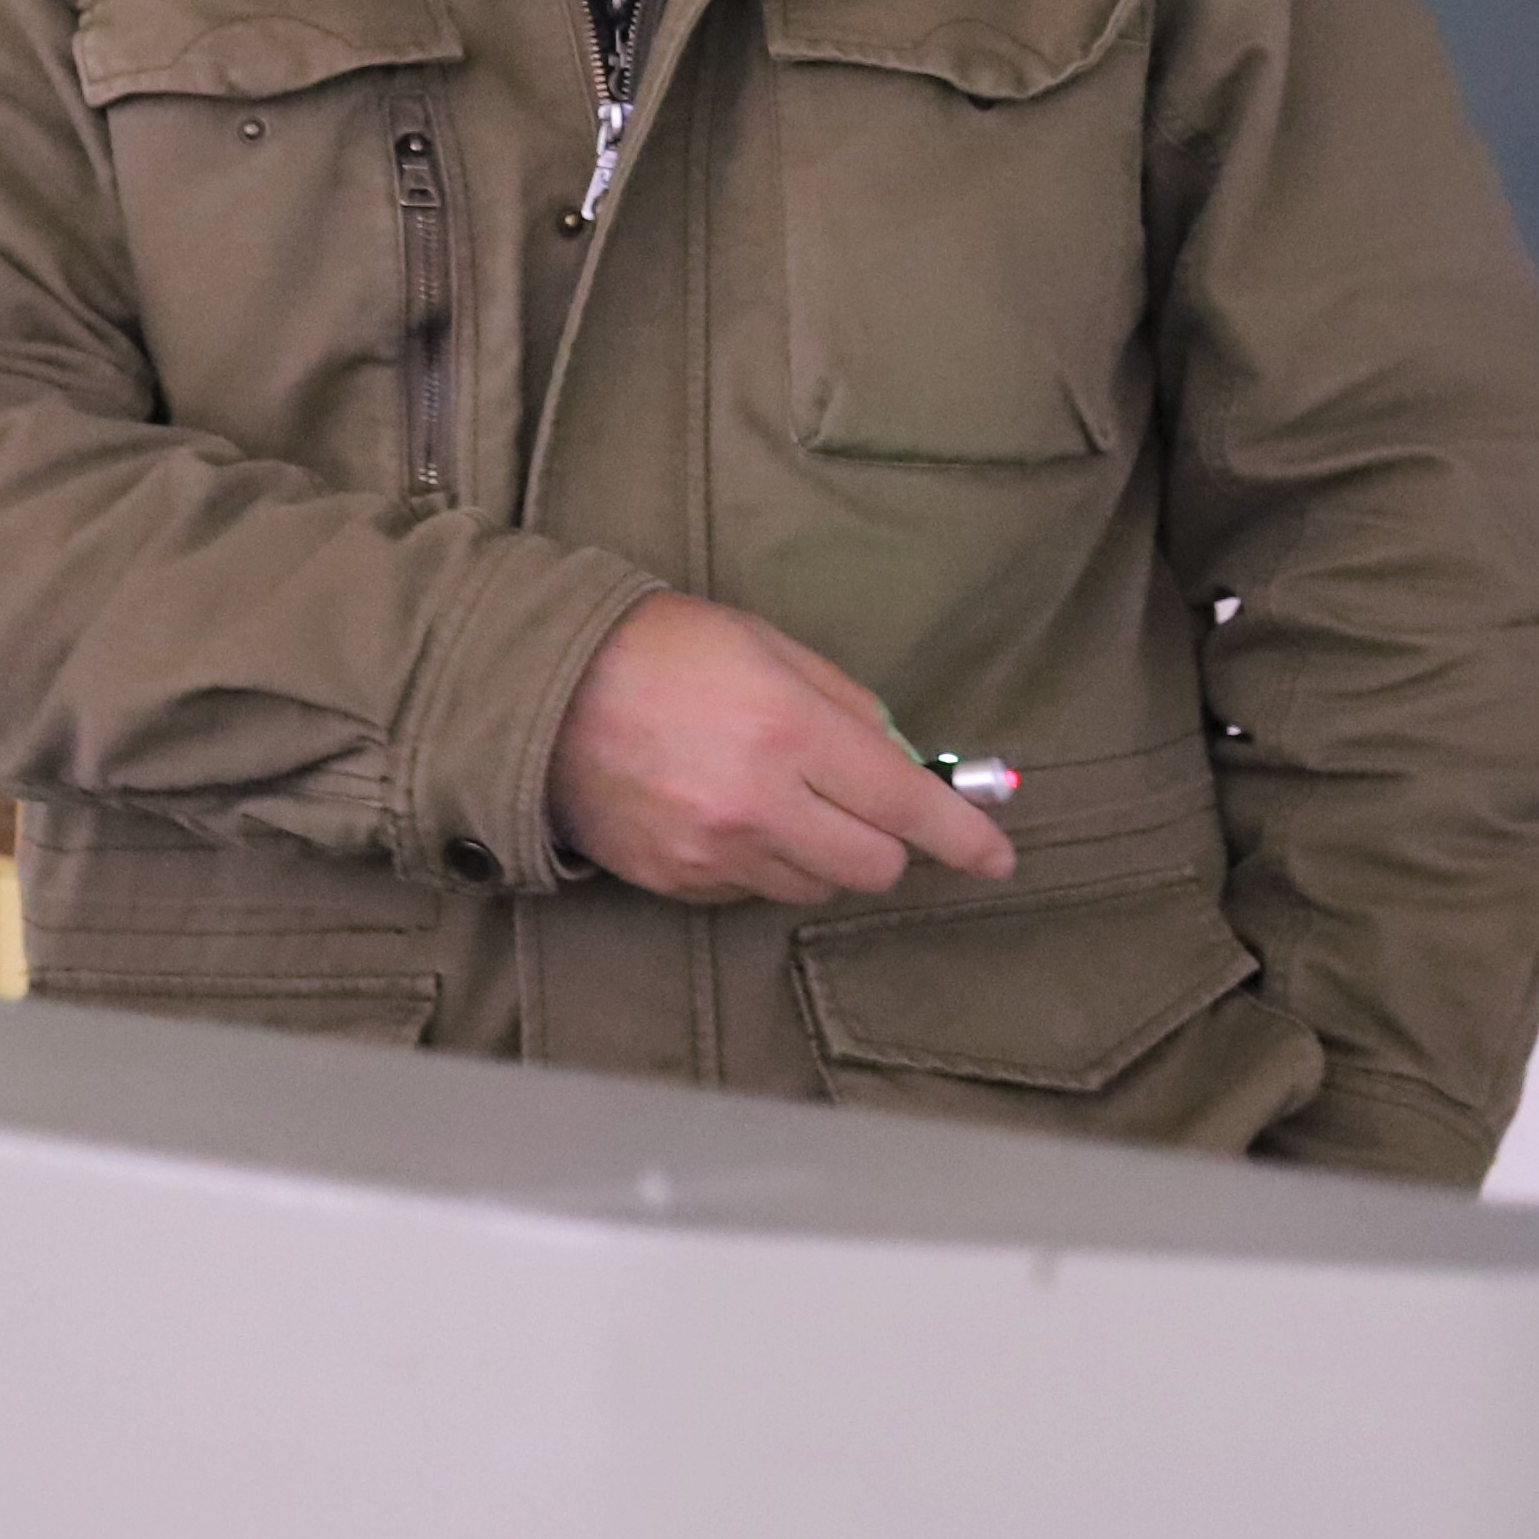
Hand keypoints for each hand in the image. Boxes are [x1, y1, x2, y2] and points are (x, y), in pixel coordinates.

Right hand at [540, 594, 1020, 905]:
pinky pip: (754, 893)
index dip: (963, 836)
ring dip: (822, 852)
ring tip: (777, 797)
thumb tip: (905, 760)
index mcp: (790, 730)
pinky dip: (763, 864)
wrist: (541, 691)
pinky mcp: (678, 883)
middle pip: (873, 866)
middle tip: (860, 801)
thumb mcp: (768, 646)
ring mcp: (715, 853)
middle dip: (885, 840)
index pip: (905, 804)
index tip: (997, 857)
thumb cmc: (661, 648)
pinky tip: (728, 815)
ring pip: (815, 885)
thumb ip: (846, 705)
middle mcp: (759, 804)